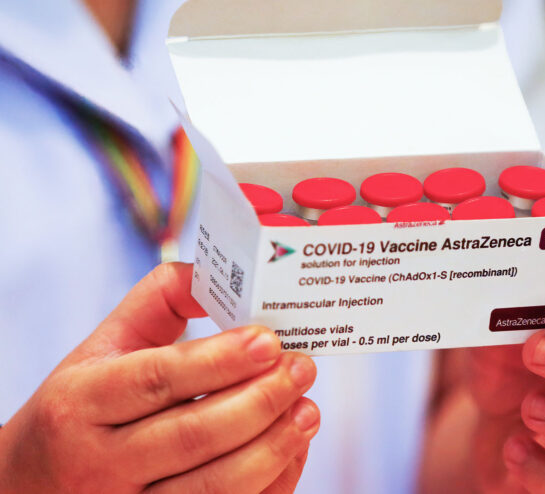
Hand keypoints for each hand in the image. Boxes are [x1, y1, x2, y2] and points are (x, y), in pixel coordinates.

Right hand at [0, 263, 319, 493]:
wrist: (33, 485)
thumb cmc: (81, 407)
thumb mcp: (104, 346)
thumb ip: (159, 300)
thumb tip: (220, 274)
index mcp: (82, 404)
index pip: (157, 380)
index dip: (219, 361)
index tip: (270, 341)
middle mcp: (98, 464)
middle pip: (193, 436)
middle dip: (260, 401)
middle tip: (301, 369)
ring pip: (213, 487)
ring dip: (273, 447)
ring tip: (308, 410)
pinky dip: (268, 483)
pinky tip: (291, 450)